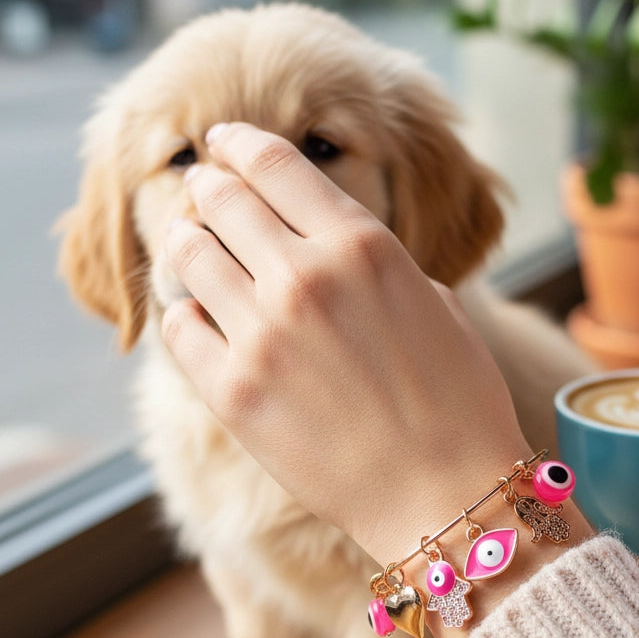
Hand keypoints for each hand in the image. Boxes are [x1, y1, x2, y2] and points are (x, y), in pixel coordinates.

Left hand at [160, 122, 533, 568]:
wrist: (447, 496)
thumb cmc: (459, 402)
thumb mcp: (433, 304)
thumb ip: (373, 263)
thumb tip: (324, 244)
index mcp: (362, 245)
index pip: (274, 163)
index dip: (241, 143)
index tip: (225, 142)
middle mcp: (304, 276)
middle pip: (221, 198)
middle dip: (209, 185)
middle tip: (204, 188)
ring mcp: (261, 334)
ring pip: (188, 254)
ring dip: (187, 240)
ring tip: (191, 243)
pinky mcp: (232, 392)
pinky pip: (179, 327)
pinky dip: (184, 313)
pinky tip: (200, 317)